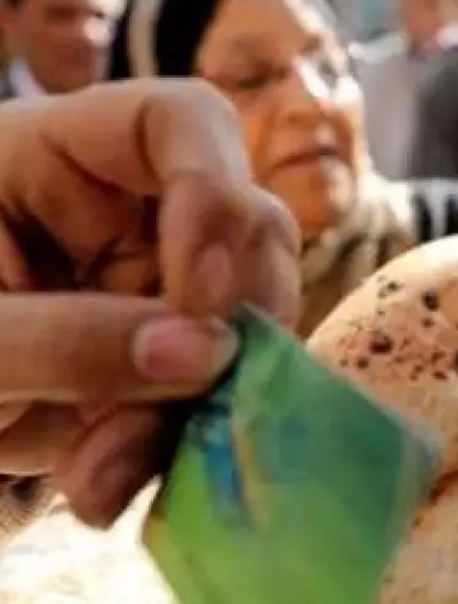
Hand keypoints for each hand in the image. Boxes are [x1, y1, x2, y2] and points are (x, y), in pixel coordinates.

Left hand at [0, 80, 299, 526]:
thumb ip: (67, 341)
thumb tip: (208, 355)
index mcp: (58, 155)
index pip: (180, 121)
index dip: (216, 189)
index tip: (199, 292)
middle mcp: (130, 211)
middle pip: (247, 226)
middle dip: (230, 320)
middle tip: (189, 394)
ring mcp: (156, 284)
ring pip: (246, 321)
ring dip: (199, 404)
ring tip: (104, 478)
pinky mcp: (162, 358)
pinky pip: (213, 392)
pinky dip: (173, 445)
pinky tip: (107, 487)